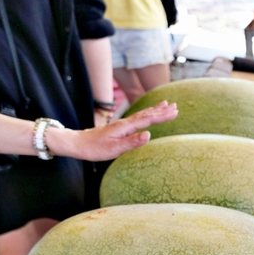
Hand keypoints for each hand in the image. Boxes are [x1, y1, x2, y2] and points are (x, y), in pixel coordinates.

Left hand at [51, 100, 177, 160]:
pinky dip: (146, 114)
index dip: (161, 116)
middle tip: (175, 106)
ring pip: (142, 114)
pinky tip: (149, 115)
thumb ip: (132, 142)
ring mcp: (122, 124)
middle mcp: (125, 122)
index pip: (147, 120)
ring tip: (166, 105)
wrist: (78, 144)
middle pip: (146, 114)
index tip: (174, 112)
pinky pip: (137, 118)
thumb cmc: (95, 148)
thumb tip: (148, 135)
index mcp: (125, 127)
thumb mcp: (114, 149)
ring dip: (155, 110)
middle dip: (161, 111)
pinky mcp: (120, 127)